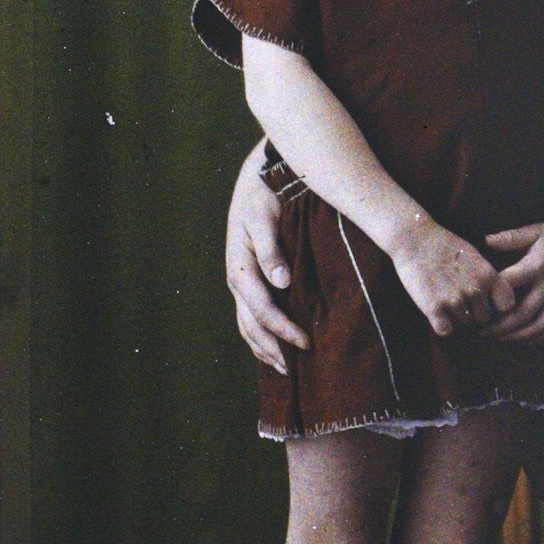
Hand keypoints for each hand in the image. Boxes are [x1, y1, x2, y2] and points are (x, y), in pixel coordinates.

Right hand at [226, 144, 307, 372]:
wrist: (258, 176)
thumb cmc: (263, 195)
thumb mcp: (264, 217)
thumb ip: (270, 250)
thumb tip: (280, 282)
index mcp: (240, 265)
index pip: (260, 308)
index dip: (281, 329)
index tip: (305, 342)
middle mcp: (237, 277)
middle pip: (249, 324)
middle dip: (270, 348)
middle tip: (294, 368)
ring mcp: (240, 279)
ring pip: (246, 323)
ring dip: (263, 347)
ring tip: (284, 368)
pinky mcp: (248, 277)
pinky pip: (250, 313)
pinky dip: (260, 333)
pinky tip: (274, 345)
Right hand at [388, 217, 514, 335]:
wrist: (414, 239)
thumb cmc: (445, 246)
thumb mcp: (474, 256)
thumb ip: (487, 276)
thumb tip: (498, 297)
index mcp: (487, 274)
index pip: (506, 304)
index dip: (496, 305)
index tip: (486, 301)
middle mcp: (475, 289)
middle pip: (483, 318)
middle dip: (473, 313)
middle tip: (458, 302)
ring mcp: (455, 299)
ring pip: (464, 325)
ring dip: (455, 319)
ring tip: (445, 302)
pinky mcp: (434, 308)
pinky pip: (445, 331)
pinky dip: (441, 326)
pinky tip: (436, 313)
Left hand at [481, 210, 543, 342]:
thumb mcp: (530, 232)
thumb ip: (509, 238)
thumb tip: (486, 240)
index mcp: (538, 265)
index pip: (511, 283)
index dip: (493, 295)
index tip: (477, 303)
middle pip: (524, 313)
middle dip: (501, 326)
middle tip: (482, 332)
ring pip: (540, 326)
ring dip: (518, 336)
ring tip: (500, 338)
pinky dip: (540, 338)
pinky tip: (524, 339)